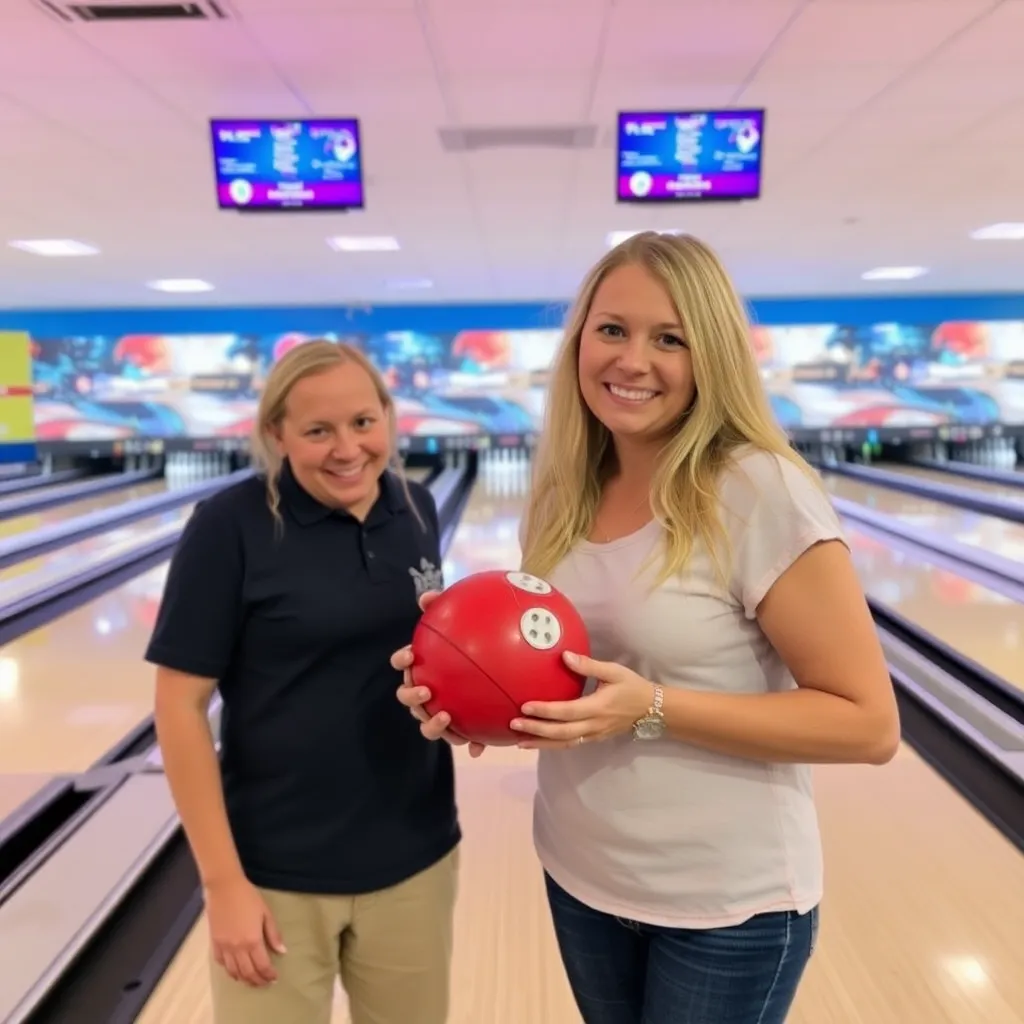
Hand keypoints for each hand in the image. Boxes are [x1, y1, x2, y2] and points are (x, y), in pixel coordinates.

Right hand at [205, 876, 285, 986]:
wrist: (224, 887)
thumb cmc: (248, 897)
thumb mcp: (266, 913)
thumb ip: (273, 934)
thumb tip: (282, 952)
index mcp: (252, 941)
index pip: (262, 965)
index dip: (268, 975)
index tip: (274, 978)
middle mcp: (237, 948)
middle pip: (247, 972)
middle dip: (257, 980)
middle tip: (264, 983)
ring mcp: (224, 947)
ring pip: (233, 971)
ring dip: (243, 979)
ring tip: (251, 980)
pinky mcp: (214, 943)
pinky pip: (221, 962)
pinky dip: (228, 970)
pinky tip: (234, 970)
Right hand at [392, 590, 486, 758]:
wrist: (495, 670)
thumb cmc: (469, 646)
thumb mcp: (460, 625)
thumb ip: (442, 609)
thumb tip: (425, 597)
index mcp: (421, 668)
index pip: (403, 663)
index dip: (402, 660)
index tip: (410, 655)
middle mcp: (425, 692)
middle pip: (408, 698)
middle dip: (412, 696)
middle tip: (425, 689)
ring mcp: (438, 712)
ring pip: (428, 725)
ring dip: (432, 724)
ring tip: (446, 716)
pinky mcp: (459, 730)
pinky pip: (461, 739)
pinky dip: (468, 744)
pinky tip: (478, 748)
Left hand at [510, 652, 654, 749]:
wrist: (652, 708)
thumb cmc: (631, 686)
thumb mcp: (614, 671)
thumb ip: (589, 665)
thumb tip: (564, 656)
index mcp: (598, 707)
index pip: (567, 711)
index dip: (546, 711)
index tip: (525, 706)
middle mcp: (594, 725)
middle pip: (561, 732)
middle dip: (536, 730)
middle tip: (514, 724)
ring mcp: (594, 735)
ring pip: (564, 743)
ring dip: (541, 743)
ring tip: (520, 741)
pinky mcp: (594, 738)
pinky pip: (571, 744)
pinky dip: (553, 745)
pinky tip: (539, 743)